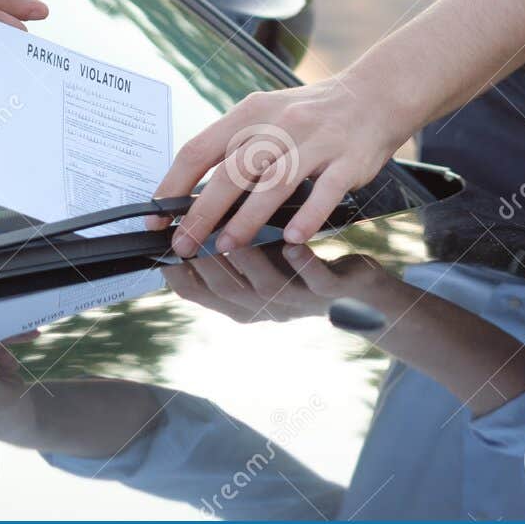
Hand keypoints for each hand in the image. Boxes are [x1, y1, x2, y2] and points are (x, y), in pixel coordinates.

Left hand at [153, 77, 413, 256]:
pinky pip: (325, 190)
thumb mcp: (267, 115)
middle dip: (202, 213)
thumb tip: (190, 193)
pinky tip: (293, 237)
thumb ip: (235, 148)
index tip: (156, 215)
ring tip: (227, 246)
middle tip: (183, 244)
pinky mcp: (347, 159)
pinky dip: (308, 215)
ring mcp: (316, 141)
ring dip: (247, 219)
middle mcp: (281, 124)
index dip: (172, 184)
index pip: (200, 149)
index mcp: (251, 113)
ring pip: (275, 183)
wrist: (375, 94)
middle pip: (232, 171)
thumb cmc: (312, 114)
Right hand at [163, 244, 391, 322]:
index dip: (180, 276)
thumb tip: (187, 216)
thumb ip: (227, 244)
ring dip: (249, 265)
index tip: (163, 251)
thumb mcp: (260, 258)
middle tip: (192, 242)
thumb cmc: (301, 267)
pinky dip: (302, 263)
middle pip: (230, 292)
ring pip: (268, 289)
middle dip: (209, 268)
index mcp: (244, 302)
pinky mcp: (333, 290)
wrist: (360, 292)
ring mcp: (300, 301)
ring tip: (233, 242)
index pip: (202, 294)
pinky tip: (291, 244)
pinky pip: (316, 280)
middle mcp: (267, 307)